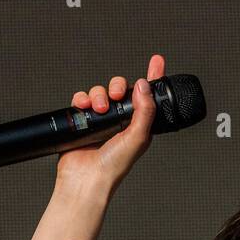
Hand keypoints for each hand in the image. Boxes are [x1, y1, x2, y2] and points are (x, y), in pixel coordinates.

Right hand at [54, 52, 164, 195]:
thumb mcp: (137, 138)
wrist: (86, 178)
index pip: (147, 96)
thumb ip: (145, 111)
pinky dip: (82, 99)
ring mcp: (101, 121)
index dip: (152, 77)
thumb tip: (144, 85)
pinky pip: (82, 99)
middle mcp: (120, 121)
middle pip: (120, 89)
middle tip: (115, 96)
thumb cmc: (114, 166)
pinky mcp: (82, 121)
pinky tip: (83, 107)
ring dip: (98, 95)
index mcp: (138, 125)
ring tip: (98, 109)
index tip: (157, 60)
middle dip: (117, 86)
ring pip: (100, 92)